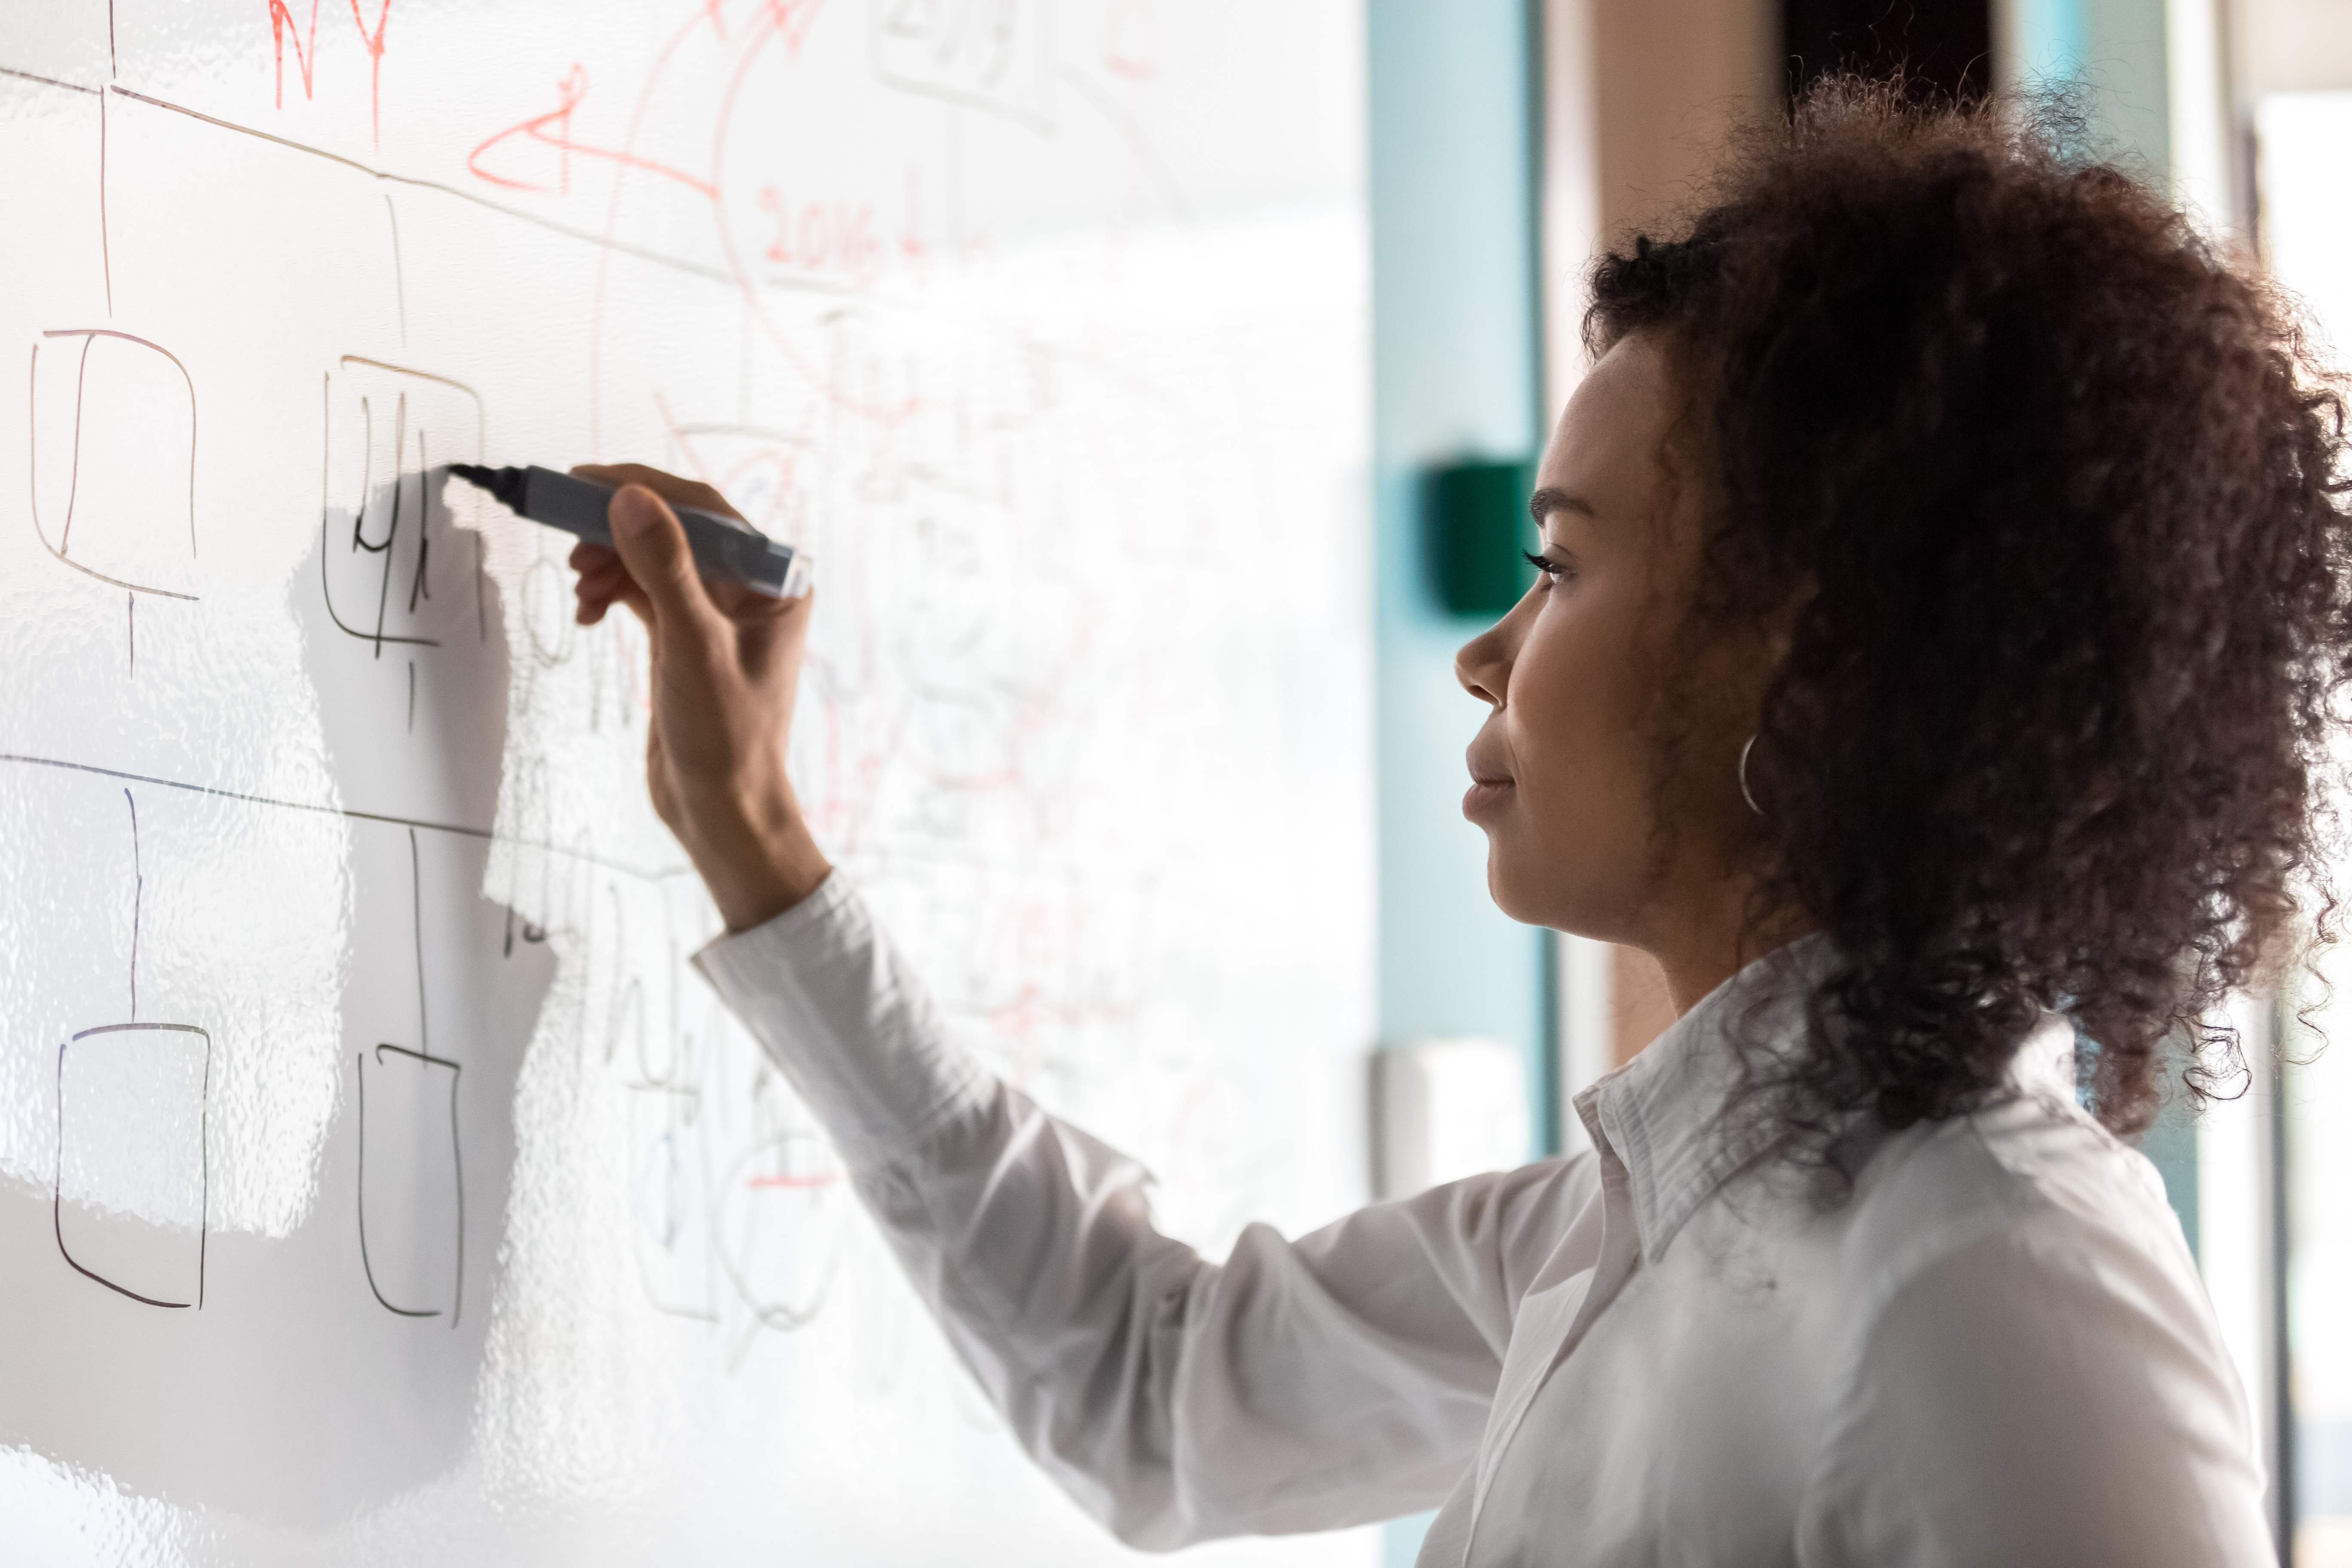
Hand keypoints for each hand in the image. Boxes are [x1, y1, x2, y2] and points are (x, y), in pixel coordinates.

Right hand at [568, 463, 830, 931]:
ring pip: (652, 558)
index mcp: (776, 583)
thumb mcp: (692, 646)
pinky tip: (587, 609)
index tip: (585, 481)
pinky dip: (611, 590)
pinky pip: (642, 590)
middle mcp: (751, 591)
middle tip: (568, 533)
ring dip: (609, 561)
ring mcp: (716, 613)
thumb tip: (630, 498)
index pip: (706, 510)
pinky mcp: (684, 637)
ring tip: (579, 585)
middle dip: (618, 528)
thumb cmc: (727, 740)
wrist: (722, 811)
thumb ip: (664, 569)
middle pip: (675, 528)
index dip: (643, 488)